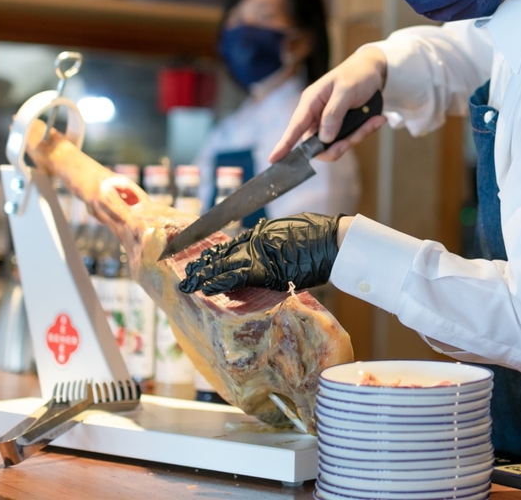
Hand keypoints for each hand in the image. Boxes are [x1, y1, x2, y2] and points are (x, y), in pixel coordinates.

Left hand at [178, 212, 342, 295]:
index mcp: (261, 233)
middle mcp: (257, 243)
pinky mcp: (269, 272)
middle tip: (186, 277)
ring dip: (207, 277)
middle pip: (224, 256)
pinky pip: (239, 278)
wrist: (333, 242)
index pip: (230, 245)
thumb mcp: (287, 231)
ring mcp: (262, 256)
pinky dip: (222, 283)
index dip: (213, 255)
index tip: (199, 261)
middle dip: (204, 267)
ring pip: (226, 266)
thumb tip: (257, 253)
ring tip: (189, 284)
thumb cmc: (317, 234)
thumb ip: (268, 241)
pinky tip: (207, 288)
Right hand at [270, 46, 387, 162]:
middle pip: (318, 144)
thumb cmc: (356, 75)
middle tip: (353, 139)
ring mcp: (330, 122)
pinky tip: (377, 119)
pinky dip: (364, 132)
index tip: (274, 160)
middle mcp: (317, 115)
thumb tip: (324, 139)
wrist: (374, 70)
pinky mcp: (343, 126)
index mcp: (311, 102)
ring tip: (374, 120)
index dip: (284, 144)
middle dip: (337, 146)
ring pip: (336, 144)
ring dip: (356, 137)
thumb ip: (333, 113)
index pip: (295, 127)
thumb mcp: (346, 90)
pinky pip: (350, 139)